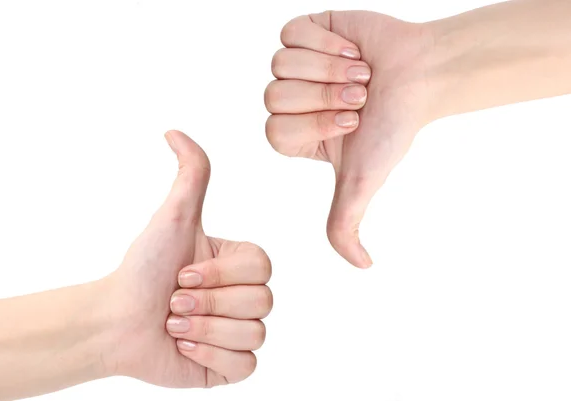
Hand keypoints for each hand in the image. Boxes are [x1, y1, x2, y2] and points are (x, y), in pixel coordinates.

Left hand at [103, 131, 272, 387]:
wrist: (116, 321)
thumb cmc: (143, 268)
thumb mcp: (173, 218)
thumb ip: (191, 174)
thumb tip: (174, 130)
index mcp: (240, 263)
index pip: (262, 266)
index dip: (220, 273)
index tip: (183, 272)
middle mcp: (245, 295)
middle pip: (262, 301)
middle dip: (207, 302)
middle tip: (174, 300)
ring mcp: (240, 332)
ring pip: (254, 334)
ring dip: (204, 329)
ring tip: (174, 325)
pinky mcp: (231, 366)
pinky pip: (245, 366)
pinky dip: (210, 356)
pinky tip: (184, 348)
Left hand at [265, 11, 435, 267]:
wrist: (420, 76)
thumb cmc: (391, 129)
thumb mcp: (362, 182)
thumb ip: (345, 224)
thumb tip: (362, 266)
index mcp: (293, 135)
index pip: (274, 130)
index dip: (315, 124)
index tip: (353, 122)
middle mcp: (288, 101)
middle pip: (273, 96)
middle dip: (324, 96)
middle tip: (360, 96)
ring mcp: (294, 65)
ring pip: (280, 64)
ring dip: (329, 69)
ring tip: (360, 73)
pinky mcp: (305, 30)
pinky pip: (291, 32)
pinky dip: (326, 42)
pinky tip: (352, 51)